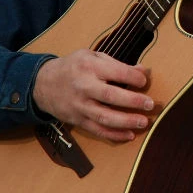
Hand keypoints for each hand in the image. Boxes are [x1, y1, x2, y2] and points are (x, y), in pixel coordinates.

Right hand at [32, 49, 153, 142]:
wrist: (42, 84)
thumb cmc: (73, 68)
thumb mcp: (92, 57)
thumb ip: (117, 64)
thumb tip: (143, 70)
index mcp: (89, 67)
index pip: (116, 72)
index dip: (133, 77)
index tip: (144, 81)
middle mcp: (83, 86)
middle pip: (111, 96)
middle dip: (133, 101)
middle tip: (150, 105)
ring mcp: (79, 106)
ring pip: (104, 117)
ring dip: (126, 121)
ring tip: (144, 122)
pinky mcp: (77, 120)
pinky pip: (97, 130)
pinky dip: (114, 135)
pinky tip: (129, 135)